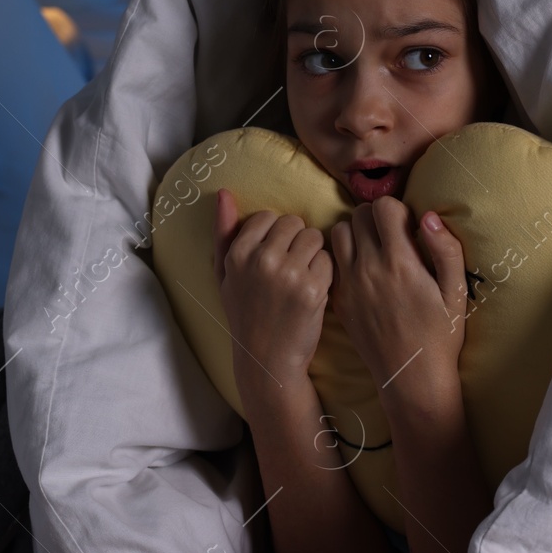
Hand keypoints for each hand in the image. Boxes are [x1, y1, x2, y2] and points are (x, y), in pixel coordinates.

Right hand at [213, 187, 333, 388]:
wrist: (267, 359)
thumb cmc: (245, 314)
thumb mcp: (224, 275)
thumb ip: (223, 233)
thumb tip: (224, 193)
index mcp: (237, 254)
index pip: (268, 217)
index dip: (274, 236)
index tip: (272, 258)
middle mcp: (261, 260)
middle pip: (294, 223)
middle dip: (296, 241)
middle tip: (289, 269)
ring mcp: (289, 274)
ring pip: (315, 238)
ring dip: (313, 255)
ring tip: (301, 278)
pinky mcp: (314, 288)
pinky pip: (328, 259)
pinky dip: (325, 273)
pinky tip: (312, 291)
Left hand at [328, 199, 468, 410]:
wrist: (411, 375)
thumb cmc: (440, 334)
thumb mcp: (456, 292)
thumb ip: (446, 250)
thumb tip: (428, 216)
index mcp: (399, 263)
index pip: (383, 207)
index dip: (398, 210)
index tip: (408, 228)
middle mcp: (368, 269)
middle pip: (357, 215)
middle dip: (375, 217)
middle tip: (391, 236)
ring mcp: (348, 284)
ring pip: (338, 234)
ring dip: (355, 233)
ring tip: (374, 249)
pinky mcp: (338, 299)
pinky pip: (332, 261)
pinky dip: (343, 257)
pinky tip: (363, 271)